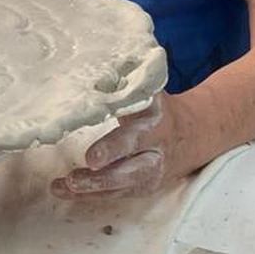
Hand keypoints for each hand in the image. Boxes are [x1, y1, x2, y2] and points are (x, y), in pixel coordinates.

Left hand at [50, 94, 200, 200]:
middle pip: (131, 169)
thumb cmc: (158, 108)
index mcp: (156, 122)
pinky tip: (62, 190)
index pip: (135, 136)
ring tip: (62, 186)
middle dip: (103, 177)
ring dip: (90, 189)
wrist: (192, 134)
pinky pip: (114, 194)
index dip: (113, 148)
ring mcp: (150, 173)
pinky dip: (88, 194)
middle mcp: (155, 151)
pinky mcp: (141, 188)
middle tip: (73, 179)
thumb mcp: (149, 92)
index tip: (91, 158)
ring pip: (121, 186)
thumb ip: (127, 81)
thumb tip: (94, 59)